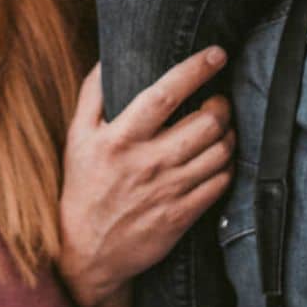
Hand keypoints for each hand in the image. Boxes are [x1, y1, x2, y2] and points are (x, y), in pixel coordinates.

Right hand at [58, 51, 235, 306]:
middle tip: (219, 99)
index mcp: (121, 138)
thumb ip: (93, 93)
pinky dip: (228, 164)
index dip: (196, 69)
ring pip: (220, 151)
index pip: (166, 94)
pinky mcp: (183, 216)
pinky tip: (220, 157)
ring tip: (221, 126)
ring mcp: (169, 191)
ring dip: (229, 133)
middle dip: (222, 104)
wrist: (88, 253)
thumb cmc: (84, 185)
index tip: (217, 54)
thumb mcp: (77, 137)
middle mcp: (148, 163)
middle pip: (205, 122)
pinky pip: (221, 182)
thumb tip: (108, 55)